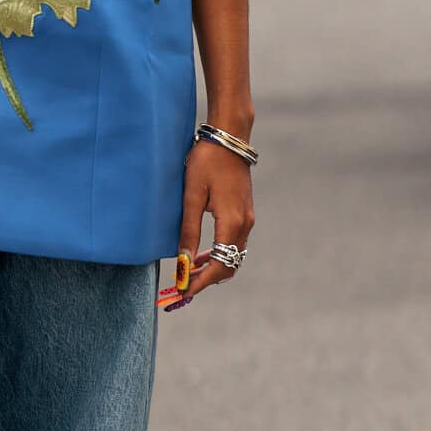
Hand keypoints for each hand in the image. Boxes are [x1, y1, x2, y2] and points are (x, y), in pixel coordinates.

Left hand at [171, 139, 254, 304]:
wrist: (229, 138)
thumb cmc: (207, 162)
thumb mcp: (191, 195)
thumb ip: (189, 230)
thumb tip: (184, 260)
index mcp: (232, 222)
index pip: (219, 264)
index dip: (200, 281)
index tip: (183, 291)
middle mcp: (244, 224)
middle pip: (229, 265)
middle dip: (206, 279)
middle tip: (182, 286)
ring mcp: (247, 219)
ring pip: (233, 256)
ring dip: (213, 268)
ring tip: (189, 273)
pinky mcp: (245, 213)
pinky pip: (234, 244)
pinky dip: (220, 254)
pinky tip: (201, 255)